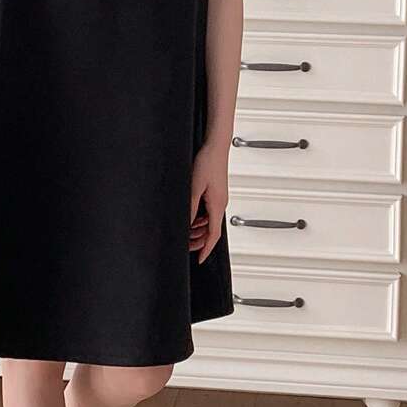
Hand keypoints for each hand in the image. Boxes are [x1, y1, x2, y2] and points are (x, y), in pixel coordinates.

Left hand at [190, 141, 229, 263]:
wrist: (216, 146)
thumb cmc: (207, 162)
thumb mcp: (194, 186)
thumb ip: (190, 207)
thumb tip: (186, 223)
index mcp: (217, 205)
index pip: (213, 235)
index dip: (206, 249)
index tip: (199, 260)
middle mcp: (221, 204)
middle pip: (212, 231)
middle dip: (200, 241)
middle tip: (187, 247)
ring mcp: (219, 199)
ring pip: (210, 221)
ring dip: (199, 229)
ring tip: (186, 233)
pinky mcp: (216, 193)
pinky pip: (208, 212)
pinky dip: (200, 218)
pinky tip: (191, 216)